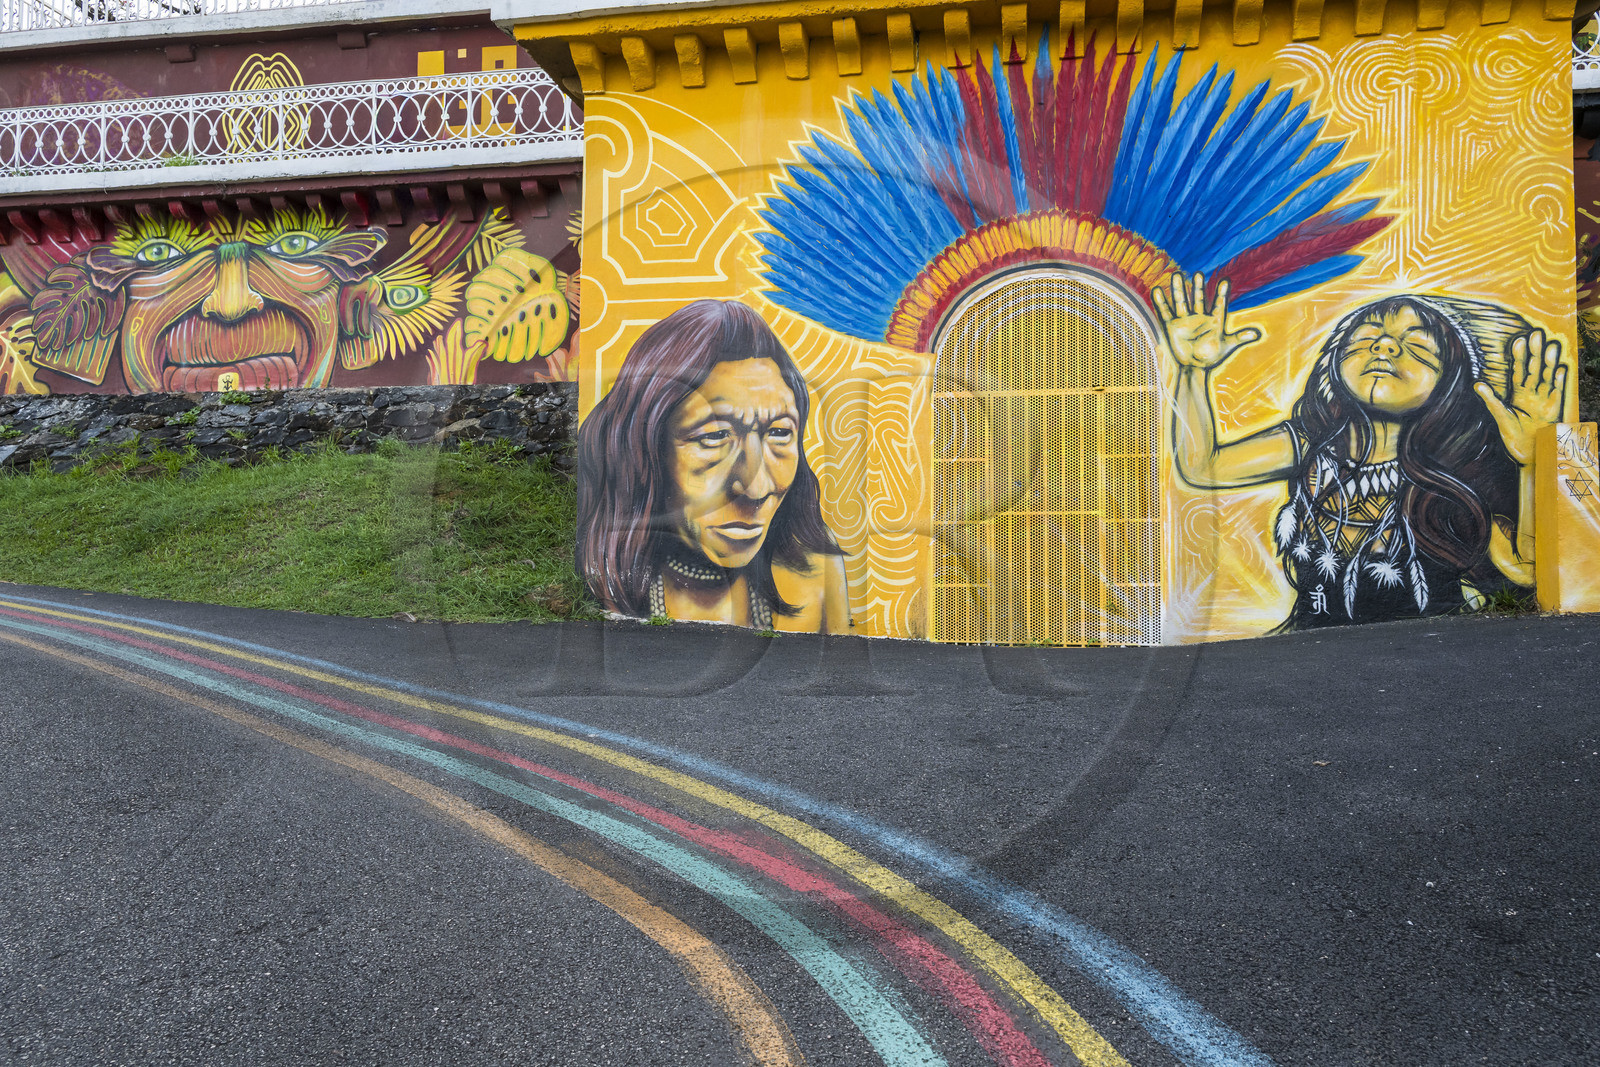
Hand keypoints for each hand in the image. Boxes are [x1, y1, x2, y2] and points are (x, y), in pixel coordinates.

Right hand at [1153, 272, 1261, 370]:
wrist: (1194, 367)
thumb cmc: (1212, 357)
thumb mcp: (1227, 346)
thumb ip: (1239, 338)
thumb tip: (1256, 334)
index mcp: (1214, 320)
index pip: (1219, 305)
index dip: (1222, 294)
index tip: (1225, 281)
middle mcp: (1199, 317)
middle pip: (1198, 299)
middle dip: (1198, 287)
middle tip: (1197, 274)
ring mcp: (1185, 321)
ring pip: (1181, 302)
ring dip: (1179, 290)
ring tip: (1176, 275)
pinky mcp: (1172, 327)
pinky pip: (1165, 313)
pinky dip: (1161, 303)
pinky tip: (1157, 291)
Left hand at [1475, 329, 1566, 466]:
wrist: (1529, 454)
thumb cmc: (1514, 436)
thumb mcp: (1501, 417)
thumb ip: (1491, 400)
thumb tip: (1477, 385)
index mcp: (1518, 394)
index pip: (1519, 370)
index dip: (1519, 356)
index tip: (1519, 339)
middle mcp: (1532, 393)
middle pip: (1535, 368)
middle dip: (1535, 352)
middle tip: (1537, 333)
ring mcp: (1545, 399)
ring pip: (1547, 376)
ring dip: (1549, 361)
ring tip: (1551, 345)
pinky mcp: (1555, 408)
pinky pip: (1558, 391)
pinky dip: (1559, 380)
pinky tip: (1561, 367)